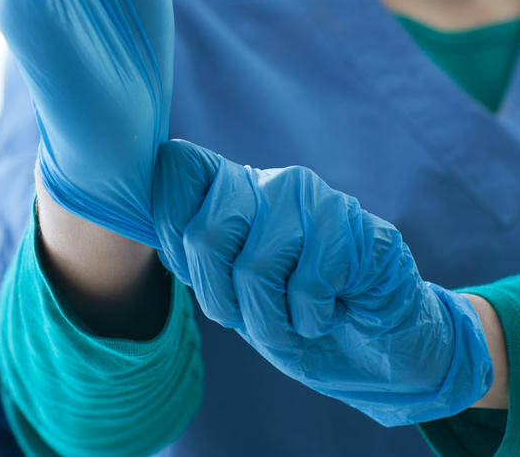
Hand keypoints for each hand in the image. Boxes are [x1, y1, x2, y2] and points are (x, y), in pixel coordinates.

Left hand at [151, 140, 493, 425]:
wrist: (375, 352)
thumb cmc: (294, 318)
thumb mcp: (230, 291)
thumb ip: (192, 251)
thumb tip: (144, 220)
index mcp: (234, 188)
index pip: (177, 166)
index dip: (172, 228)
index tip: (196, 271)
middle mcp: (271, 183)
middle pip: (205, 232)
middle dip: (219, 297)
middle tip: (249, 316)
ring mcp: (317, 201)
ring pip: (255, 268)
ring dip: (270, 320)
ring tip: (295, 320)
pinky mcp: (358, 230)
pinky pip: (308, 284)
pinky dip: (311, 319)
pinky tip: (331, 312)